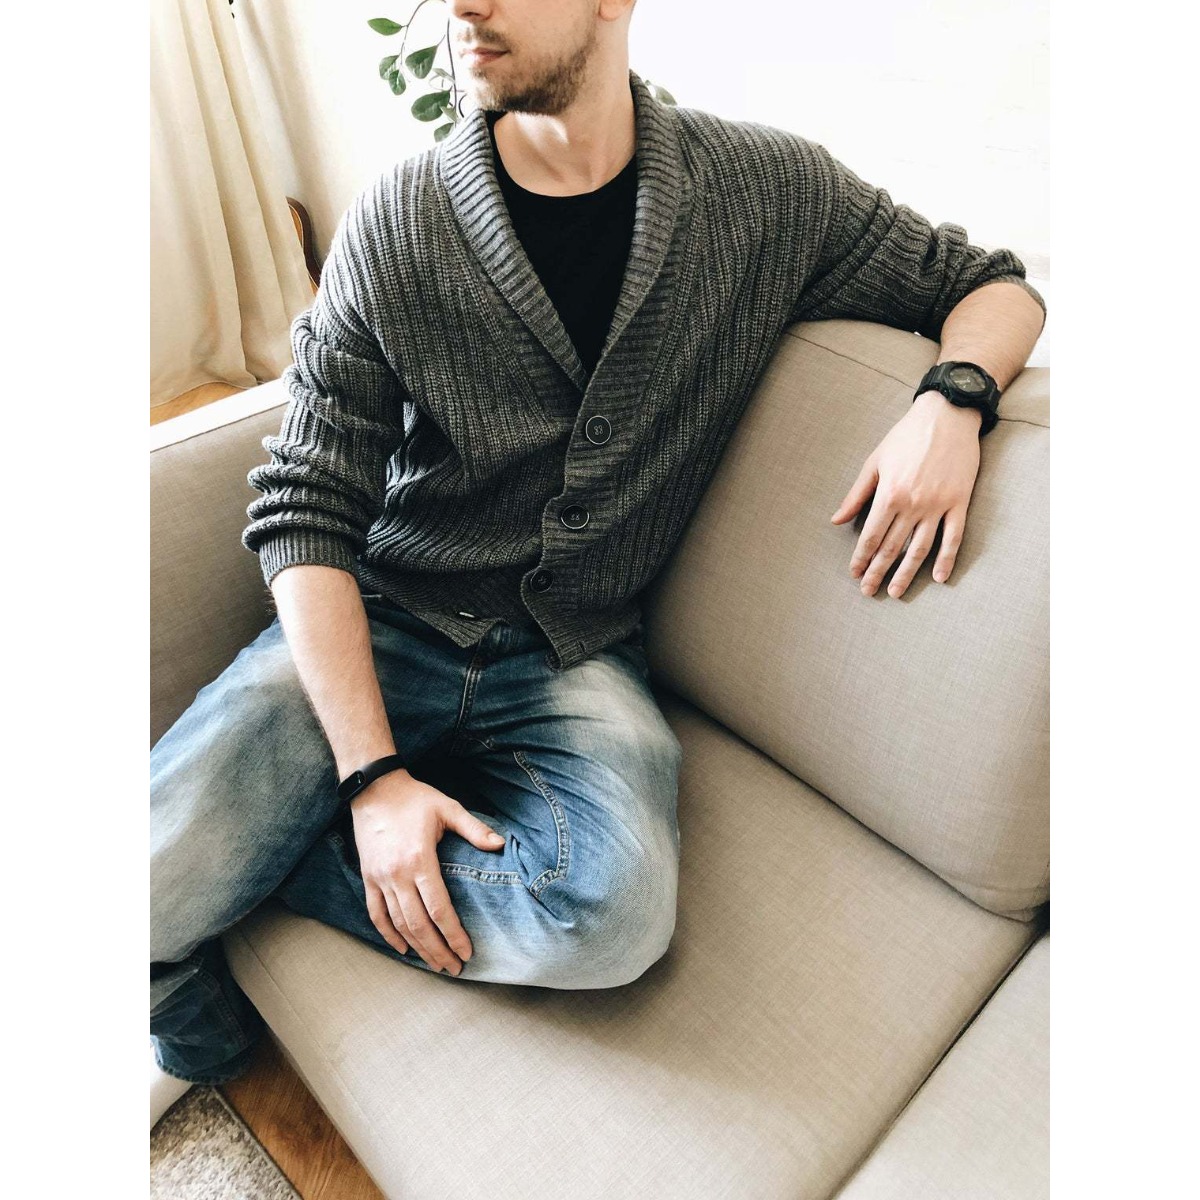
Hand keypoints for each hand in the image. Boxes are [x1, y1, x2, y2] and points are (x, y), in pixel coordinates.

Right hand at [349, 772, 505, 973]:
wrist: (374, 789)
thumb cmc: (415, 798)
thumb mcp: (448, 808)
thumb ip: (474, 829)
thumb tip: (500, 845)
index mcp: (420, 860)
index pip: (439, 909)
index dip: (453, 934)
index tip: (467, 952)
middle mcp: (397, 874)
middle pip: (418, 925)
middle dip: (438, 950)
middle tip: (454, 968)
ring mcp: (380, 878)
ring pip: (398, 924)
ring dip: (417, 948)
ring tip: (435, 965)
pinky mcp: (368, 878)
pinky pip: (376, 914)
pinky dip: (388, 935)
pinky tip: (403, 949)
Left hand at [830, 392, 982, 596]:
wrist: (947, 415)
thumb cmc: (906, 437)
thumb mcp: (875, 462)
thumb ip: (856, 494)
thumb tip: (836, 520)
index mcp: (890, 494)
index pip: (872, 536)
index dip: (861, 558)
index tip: (854, 573)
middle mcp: (913, 504)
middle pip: (893, 547)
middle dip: (878, 572)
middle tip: (868, 592)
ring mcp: (938, 505)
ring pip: (921, 548)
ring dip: (907, 573)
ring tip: (896, 592)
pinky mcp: (960, 502)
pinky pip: (953, 537)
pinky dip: (947, 559)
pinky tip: (939, 578)